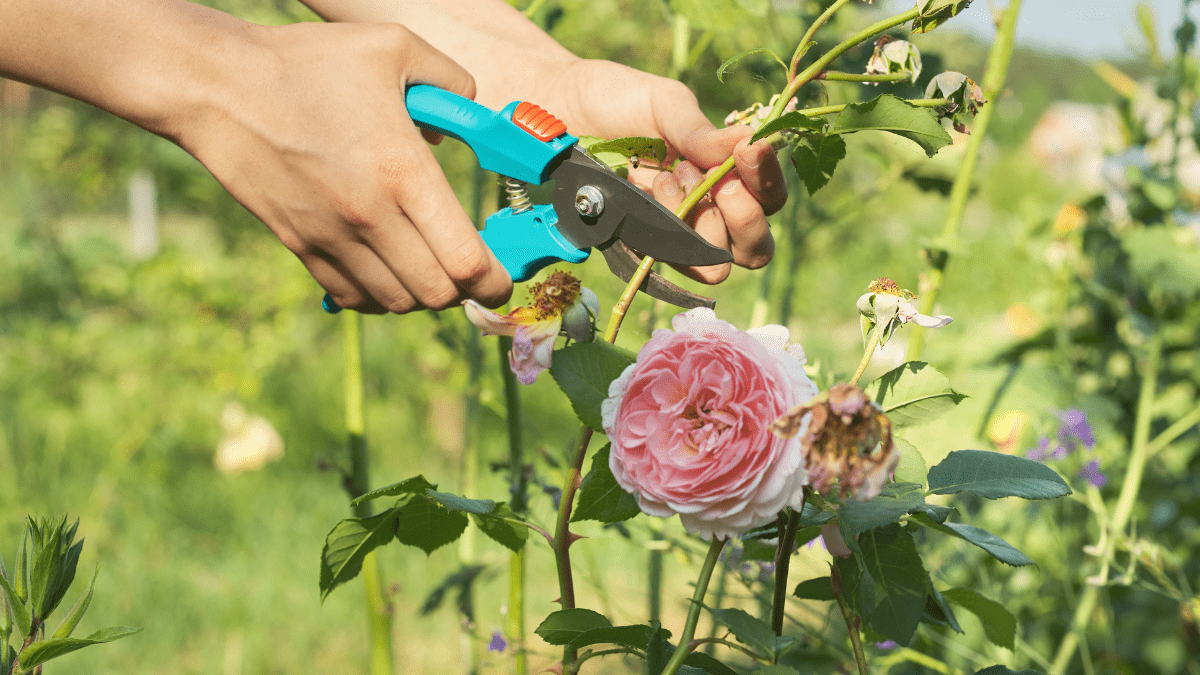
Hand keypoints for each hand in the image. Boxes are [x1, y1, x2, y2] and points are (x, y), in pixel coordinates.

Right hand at [175, 22, 512, 313]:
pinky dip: (381, 296)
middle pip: (437, 294)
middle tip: (472, 273)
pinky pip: (354, 298)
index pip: (464, 260)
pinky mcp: (302, 246)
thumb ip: (453, 79)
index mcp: (403, 172)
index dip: (494, 281)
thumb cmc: (308, 63)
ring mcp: (332, 237)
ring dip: (423, 294)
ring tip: (431, 267)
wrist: (219, 87)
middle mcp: (370, 216)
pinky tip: (389, 270)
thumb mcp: (393, 47)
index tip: (502, 279)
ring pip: (398, 303)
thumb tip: (473, 115)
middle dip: (465, 291)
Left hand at [549, 60, 787, 283]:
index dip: (768, 182)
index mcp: (725, 175)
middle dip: (744, 219)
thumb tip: (750, 142)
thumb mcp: (664, 103)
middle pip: (753, 248)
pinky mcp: (637, 247)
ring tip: (670, 179)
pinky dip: (662, 233)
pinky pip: (663, 262)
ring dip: (701, 225)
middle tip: (721, 184)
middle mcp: (707, 211)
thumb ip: (701, 131)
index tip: (750, 151)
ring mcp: (672, 235)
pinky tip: (647, 190)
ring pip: (715, 266)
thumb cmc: (617, 100)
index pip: (768, 198)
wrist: (557, 108)